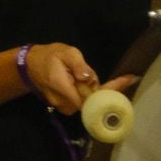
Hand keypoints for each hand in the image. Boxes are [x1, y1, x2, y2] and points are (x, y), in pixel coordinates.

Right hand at [19, 42, 138, 114]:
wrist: (31, 66)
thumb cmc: (49, 56)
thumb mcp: (65, 52)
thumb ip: (78, 64)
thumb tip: (87, 77)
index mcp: (63, 87)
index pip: (89, 99)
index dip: (108, 94)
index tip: (130, 82)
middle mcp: (64, 103)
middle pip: (93, 102)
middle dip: (103, 90)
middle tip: (111, 76)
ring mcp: (64, 107)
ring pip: (89, 103)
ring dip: (94, 91)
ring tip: (84, 74)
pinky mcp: (66, 108)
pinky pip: (84, 103)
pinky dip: (90, 93)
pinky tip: (83, 81)